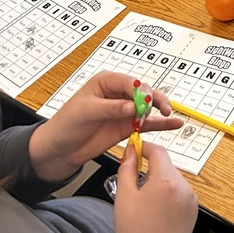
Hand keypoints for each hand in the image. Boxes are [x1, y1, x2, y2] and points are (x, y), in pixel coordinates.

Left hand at [27, 72, 183, 181]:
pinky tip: (174, 124)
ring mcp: (124, 110)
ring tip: (168, 114)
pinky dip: (161, 124)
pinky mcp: (127, 126)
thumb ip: (111, 108)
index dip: (139, 91)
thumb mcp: (86, 112)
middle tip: (157, 110)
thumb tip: (133, 107)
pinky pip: (148, 124)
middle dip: (153, 99)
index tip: (144, 102)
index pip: (129, 82)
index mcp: (106, 82)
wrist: (59, 150)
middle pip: (143, 92)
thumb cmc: (66, 124)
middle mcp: (118, 94)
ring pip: (149, 106)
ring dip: (160, 109)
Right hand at [115, 142, 197, 232]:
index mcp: (166, 180)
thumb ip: (127, 169)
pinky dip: (169, 195)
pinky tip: (157, 212)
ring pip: (173, 179)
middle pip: (166, 165)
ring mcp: (191, 199)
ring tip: (145, 204)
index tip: (134, 151)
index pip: (158, 151)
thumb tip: (131, 151)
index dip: (145, 148)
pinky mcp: (193, 210)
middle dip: (151, 169)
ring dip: (160, 183)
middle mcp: (184, 186)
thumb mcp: (124, 197)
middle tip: (134, 183)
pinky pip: (180, 193)